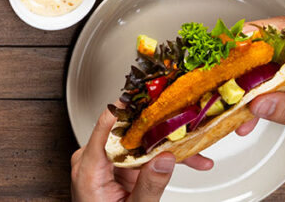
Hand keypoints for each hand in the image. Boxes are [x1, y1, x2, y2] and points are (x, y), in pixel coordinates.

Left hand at [71, 109, 212, 201]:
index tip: (149, 99)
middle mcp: (91, 160)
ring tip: (196, 155)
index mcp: (88, 169)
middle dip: (161, 133)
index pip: (106, 126)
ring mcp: (103, 164)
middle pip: (128, 134)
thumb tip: (166, 158)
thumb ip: (149, 186)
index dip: (130, 109)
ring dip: (166, 148)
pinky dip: (159, 159)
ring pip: (138, 145)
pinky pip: (138, 156)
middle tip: (187, 127)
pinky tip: (184, 161)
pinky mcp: (114, 169)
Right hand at [236, 18, 284, 201]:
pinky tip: (251, 109)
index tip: (234, 40)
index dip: (257, 31)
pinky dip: (260, 91)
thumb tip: (259, 102)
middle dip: (248, 58)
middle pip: (274, 42)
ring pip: (270, 61)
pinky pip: (274, 77)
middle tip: (227, 69)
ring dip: (252, 79)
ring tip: (236, 95)